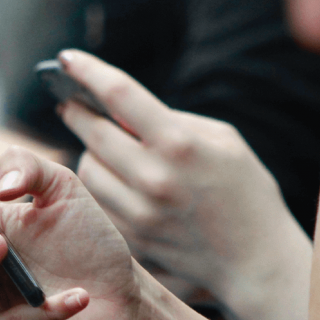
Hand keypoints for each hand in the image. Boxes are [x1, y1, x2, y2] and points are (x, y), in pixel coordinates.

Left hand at [56, 50, 311, 319]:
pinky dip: (98, 185)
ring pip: (86, 170)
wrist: (254, 259)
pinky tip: (110, 178)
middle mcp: (153, 178)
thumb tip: (123, 111)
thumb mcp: (223, 141)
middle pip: (92, 134)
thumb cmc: (244, 191)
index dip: (87, 72)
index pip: (119, 95)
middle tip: (68, 104)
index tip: (66, 60)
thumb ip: (172, 121)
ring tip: (97, 145)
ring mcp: (138, 212)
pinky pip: (96, 201)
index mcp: (180, 144)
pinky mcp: (130, 238)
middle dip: (76, 114)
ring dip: (87, 152)